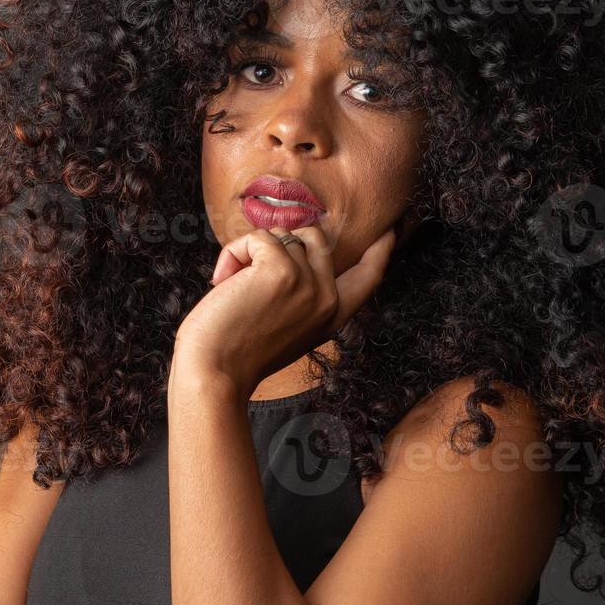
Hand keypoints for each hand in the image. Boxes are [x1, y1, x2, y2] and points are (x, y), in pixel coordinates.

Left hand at [172, 223, 397, 398]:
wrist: (213, 373)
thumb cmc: (236, 351)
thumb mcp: (286, 326)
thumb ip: (301, 296)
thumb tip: (295, 246)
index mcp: (332, 316)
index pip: (367, 278)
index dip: (380, 251)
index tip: (391, 231)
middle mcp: (328, 298)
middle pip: (315, 237)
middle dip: (280, 242)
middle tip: (249, 275)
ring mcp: (309, 283)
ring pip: (282, 234)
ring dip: (250, 252)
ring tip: (232, 286)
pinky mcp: (281, 270)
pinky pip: (257, 237)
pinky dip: (234, 253)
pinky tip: (223, 282)